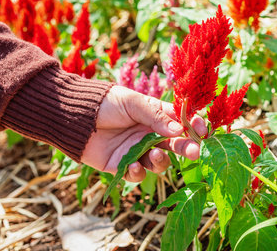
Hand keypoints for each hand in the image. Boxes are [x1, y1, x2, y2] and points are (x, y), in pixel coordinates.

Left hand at [81, 86, 206, 181]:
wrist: (74, 116)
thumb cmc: (104, 103)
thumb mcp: (132, 102)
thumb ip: (156, 116)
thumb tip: (179, 130)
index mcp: (154, 115)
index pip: (179, 122)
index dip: (192, 126)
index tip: (203, 130)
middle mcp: (148, 134)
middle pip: (174, 144)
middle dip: (187, 148)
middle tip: (195, 151)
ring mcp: (136, 150)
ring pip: (159, 162)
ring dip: (161, 161)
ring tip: (154, 155)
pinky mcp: (122, 165)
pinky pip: (137, 174)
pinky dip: (137, 172)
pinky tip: (132, 164)